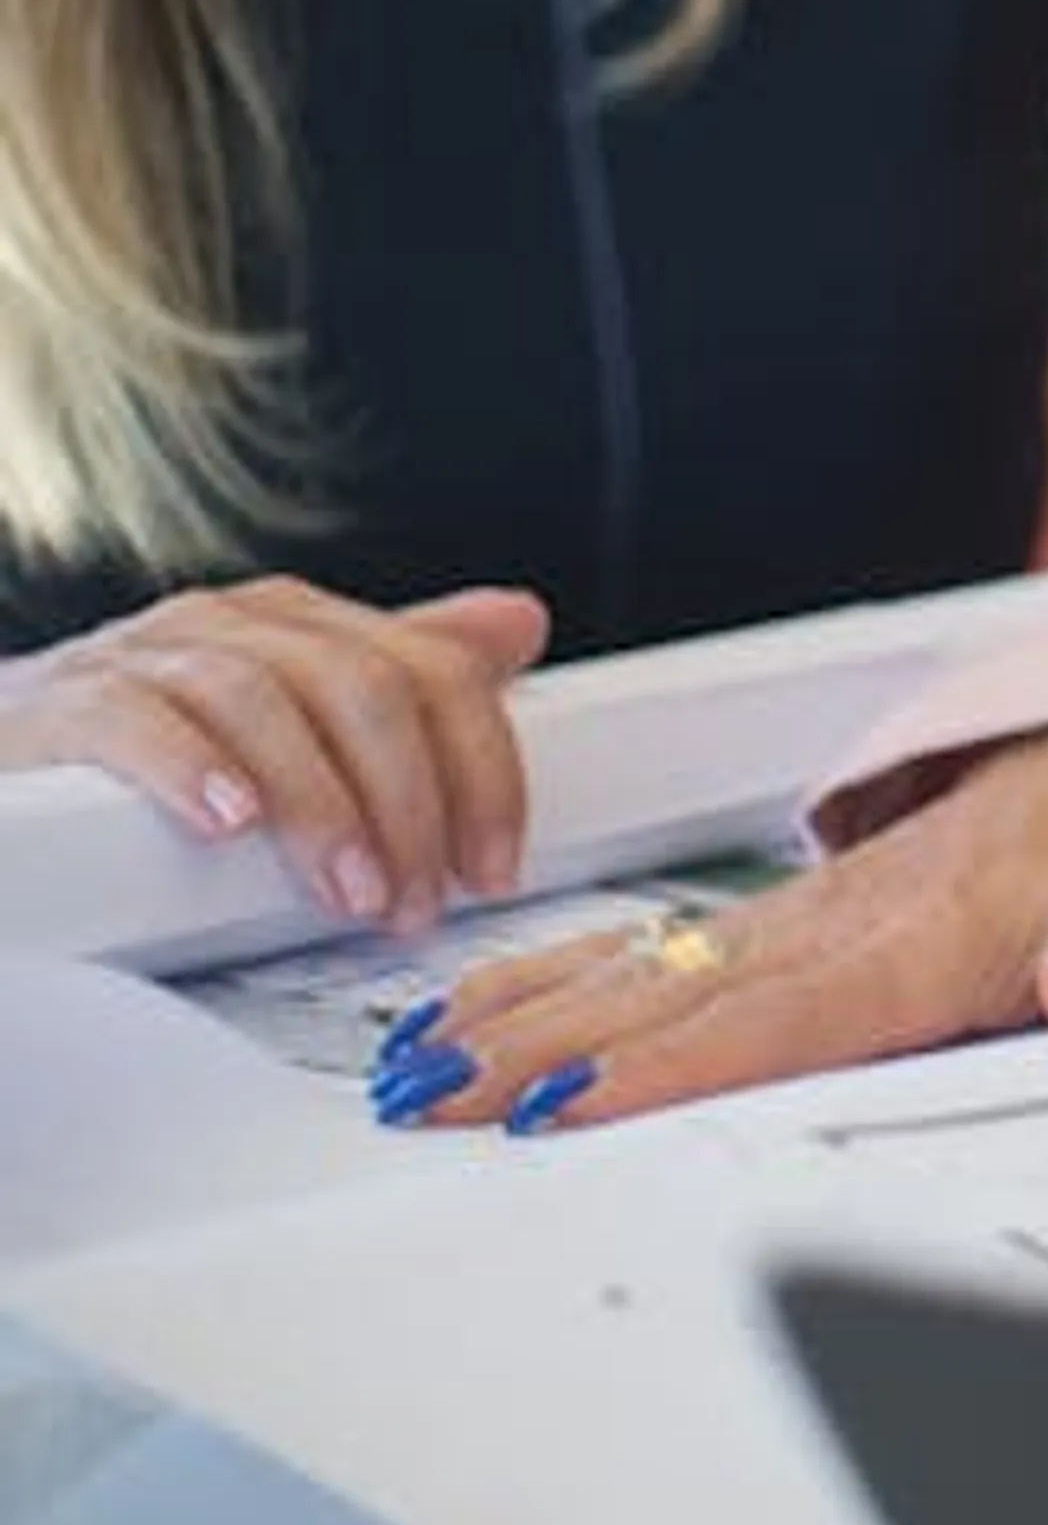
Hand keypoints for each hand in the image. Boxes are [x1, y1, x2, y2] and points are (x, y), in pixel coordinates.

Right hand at [0, 578, 547, 925]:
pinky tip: (228, 824)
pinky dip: (193, 768)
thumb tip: (518, 625)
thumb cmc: (148, 743)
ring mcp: (145, 655)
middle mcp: (233, 625)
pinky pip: (138, 718)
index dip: (484, 772)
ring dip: (322, 808)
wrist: (4, 760)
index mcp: (301, 626)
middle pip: (365, 686)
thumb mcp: (288, 708)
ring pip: (266, 703)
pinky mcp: (64, 703)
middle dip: (411, 804)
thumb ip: (397, 672)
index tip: (494, 868)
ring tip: (350, 892)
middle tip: (419, 900)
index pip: (435, 671)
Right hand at [378, 729, 1047, 1139]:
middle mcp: (827, 926)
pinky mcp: (761, 921)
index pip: (779, 1015)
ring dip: (519, 1023)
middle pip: (668, 999)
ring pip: (631, 974)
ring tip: (415, 1075)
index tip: (574, 1106)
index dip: (674, 1063)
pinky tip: (463, 1018)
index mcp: (917, 940)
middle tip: (436, 1106)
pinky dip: (542, 982)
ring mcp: (782, 919)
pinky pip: (636, 953)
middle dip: (545, 1054)